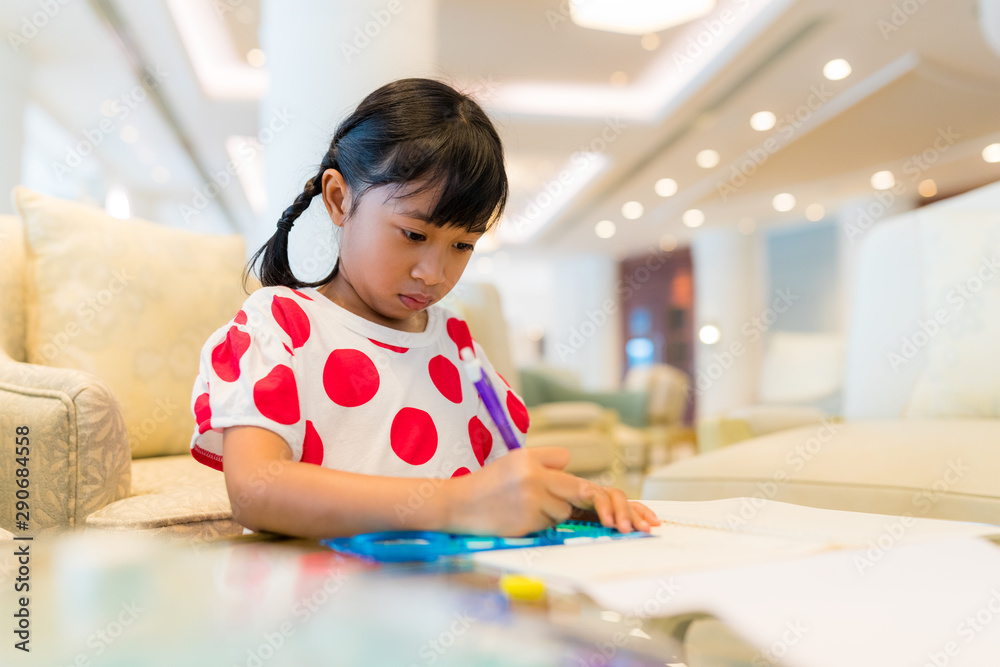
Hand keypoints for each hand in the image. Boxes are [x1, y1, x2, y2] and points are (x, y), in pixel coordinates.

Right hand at [445, 447, 660, 535]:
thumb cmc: (489, 484)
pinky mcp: (527, 522)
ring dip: (554, 512)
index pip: (568, 465)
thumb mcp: (515, 461)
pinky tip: (519, 517)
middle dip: (599, 503)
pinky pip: (548, 524)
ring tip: (524, 506)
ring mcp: (531, 502)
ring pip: (563, 510)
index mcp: (531, 460)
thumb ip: (546, 462)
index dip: (586, 484)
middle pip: (581, 490)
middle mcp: (534, 478)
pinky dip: (540, 523)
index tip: (609, 504)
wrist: (457, 504)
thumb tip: (572, 469)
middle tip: (618, 520)